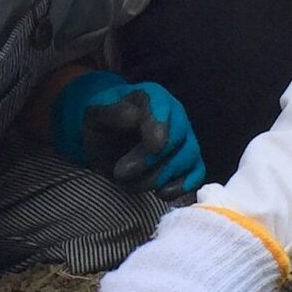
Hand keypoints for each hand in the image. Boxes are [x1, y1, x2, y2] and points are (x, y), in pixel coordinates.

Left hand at [51, 70, 205, 198]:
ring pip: (186, 161)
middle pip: (177, 141)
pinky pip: (195, 176)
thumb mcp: (96, 114)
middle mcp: (175, 117)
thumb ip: (114, 113)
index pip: (163, 109)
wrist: (106, 142)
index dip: (160, 128)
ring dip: (155, 179)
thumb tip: (135, 115)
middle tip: (120, 172)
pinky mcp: (188, 164)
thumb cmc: (102, 125)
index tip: (153, 147)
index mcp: (154, 98)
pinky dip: (179, 188)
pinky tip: (158, 193)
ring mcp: (185, 141)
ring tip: (127, 184)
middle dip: (149, 161)